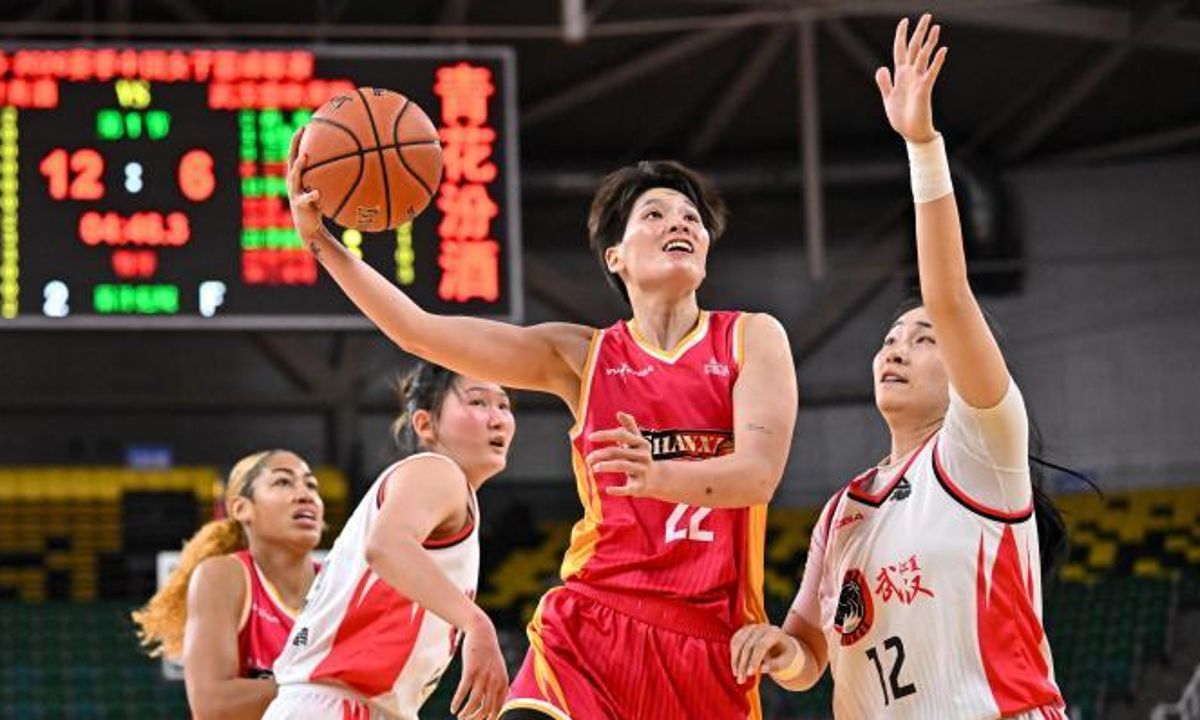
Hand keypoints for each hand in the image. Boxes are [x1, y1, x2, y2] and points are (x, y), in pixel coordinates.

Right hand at [286, 127, 325, 240]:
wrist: (309, 227)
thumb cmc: (320, 206)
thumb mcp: (324, 190)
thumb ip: (331, 179)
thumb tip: (353, 166)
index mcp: (298, 177)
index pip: (296, 154)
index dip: (298, 140)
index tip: (305, 126)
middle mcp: (293, 182)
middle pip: (291, 160)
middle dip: (294, 145)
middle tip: (300, 131)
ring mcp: (294, 193)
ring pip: (294, 176)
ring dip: (299, 166)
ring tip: (305, 156)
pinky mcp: (299, 205)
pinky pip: (306, 199)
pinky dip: (312, 196)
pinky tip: (318, 193)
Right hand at [450, 616, 507, 719]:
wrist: (482, 632)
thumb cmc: (488, 654)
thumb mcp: (497, 670)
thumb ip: (495, 687)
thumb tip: (491, 705)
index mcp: (503, 682)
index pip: (497, 709)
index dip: (488, 719)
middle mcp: (495, 681)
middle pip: (486, 709)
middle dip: (475, 719)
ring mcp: (483, 676)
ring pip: (474, 703)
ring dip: (466, 713)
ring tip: (459, 717)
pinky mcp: (471, 670)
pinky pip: (463, 691)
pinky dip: (458, 702)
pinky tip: (453, 708)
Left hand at [586, 412, 660, 497]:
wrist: (658, 479)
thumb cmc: (641, 457)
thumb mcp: (638, 442)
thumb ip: (629, 427)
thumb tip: (619, 412)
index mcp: (641, 443)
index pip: (622, 435)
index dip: (606, 435)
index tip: (590, 437)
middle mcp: (643, 456)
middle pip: (618, 452)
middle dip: (600, 455)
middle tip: (588, 460)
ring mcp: (643, 471)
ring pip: (622, 466)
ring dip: (606, 466)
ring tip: (593, 468)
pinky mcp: (641, 487)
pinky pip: (629, 488)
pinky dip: (618, 490)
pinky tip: (607, 490)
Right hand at [730, 623, 797, 683]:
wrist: (781, 642)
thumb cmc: (785, 653)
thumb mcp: (786, 660)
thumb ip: (776, 665)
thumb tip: (762, 669)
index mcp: (774, 633)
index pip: (761, 646)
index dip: (754, 660)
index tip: (750, 674)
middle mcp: (762, 628)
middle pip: (748, 646)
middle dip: (743, 664)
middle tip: (741, 680)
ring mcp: (752, 627)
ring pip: (738, 643)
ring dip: (735, 660)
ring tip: (736, 675)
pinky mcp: (744, 630)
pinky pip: (734, 641)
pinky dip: (733, 653)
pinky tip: (735, 665)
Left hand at [875, 13, 946, 143]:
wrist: (911, 132)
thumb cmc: (901, 117)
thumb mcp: (888, 97)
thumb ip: (885, 82)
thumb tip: (882, 67)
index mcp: (900, 75)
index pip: (901, 50)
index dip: (901, 35)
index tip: (904, 21)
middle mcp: (911, 74)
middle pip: (915, 48)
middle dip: (919, 32)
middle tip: (927, 15)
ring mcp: (918, 80)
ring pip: (924, 57)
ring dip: (930, 42)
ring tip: (936, 27)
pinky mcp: (924, 89)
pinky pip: (931, 72)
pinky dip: (936, 61)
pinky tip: (942, 49)